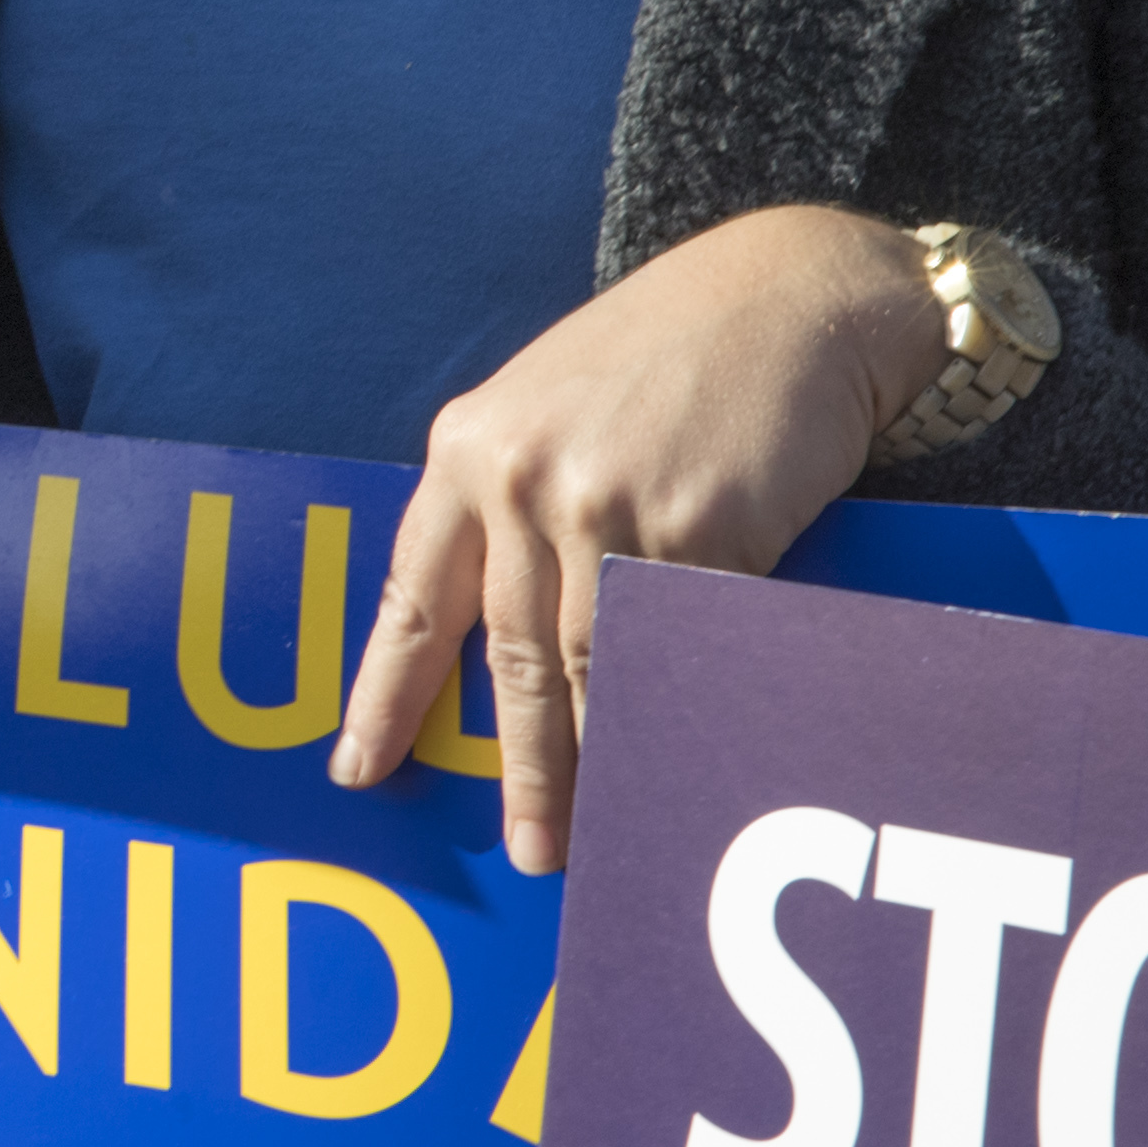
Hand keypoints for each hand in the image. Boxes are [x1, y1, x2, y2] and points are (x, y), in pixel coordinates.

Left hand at [328, 203, 950, 870]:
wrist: (790, 295)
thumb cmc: (670, 354)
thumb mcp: (549, 406)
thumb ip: (511, 500)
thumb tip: (503, 625)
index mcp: (467, 451)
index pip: (411, 597)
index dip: (384, 694)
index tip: (357, 770)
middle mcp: (521, 481)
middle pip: (510, 657)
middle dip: (518, 765)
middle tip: (529, 851)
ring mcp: (606, 507)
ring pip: (592, 668)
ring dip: (594, 763)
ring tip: (596, 836)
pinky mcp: (700, 528)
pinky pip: (680, 647)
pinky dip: (675, 710)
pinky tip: (676, 761)